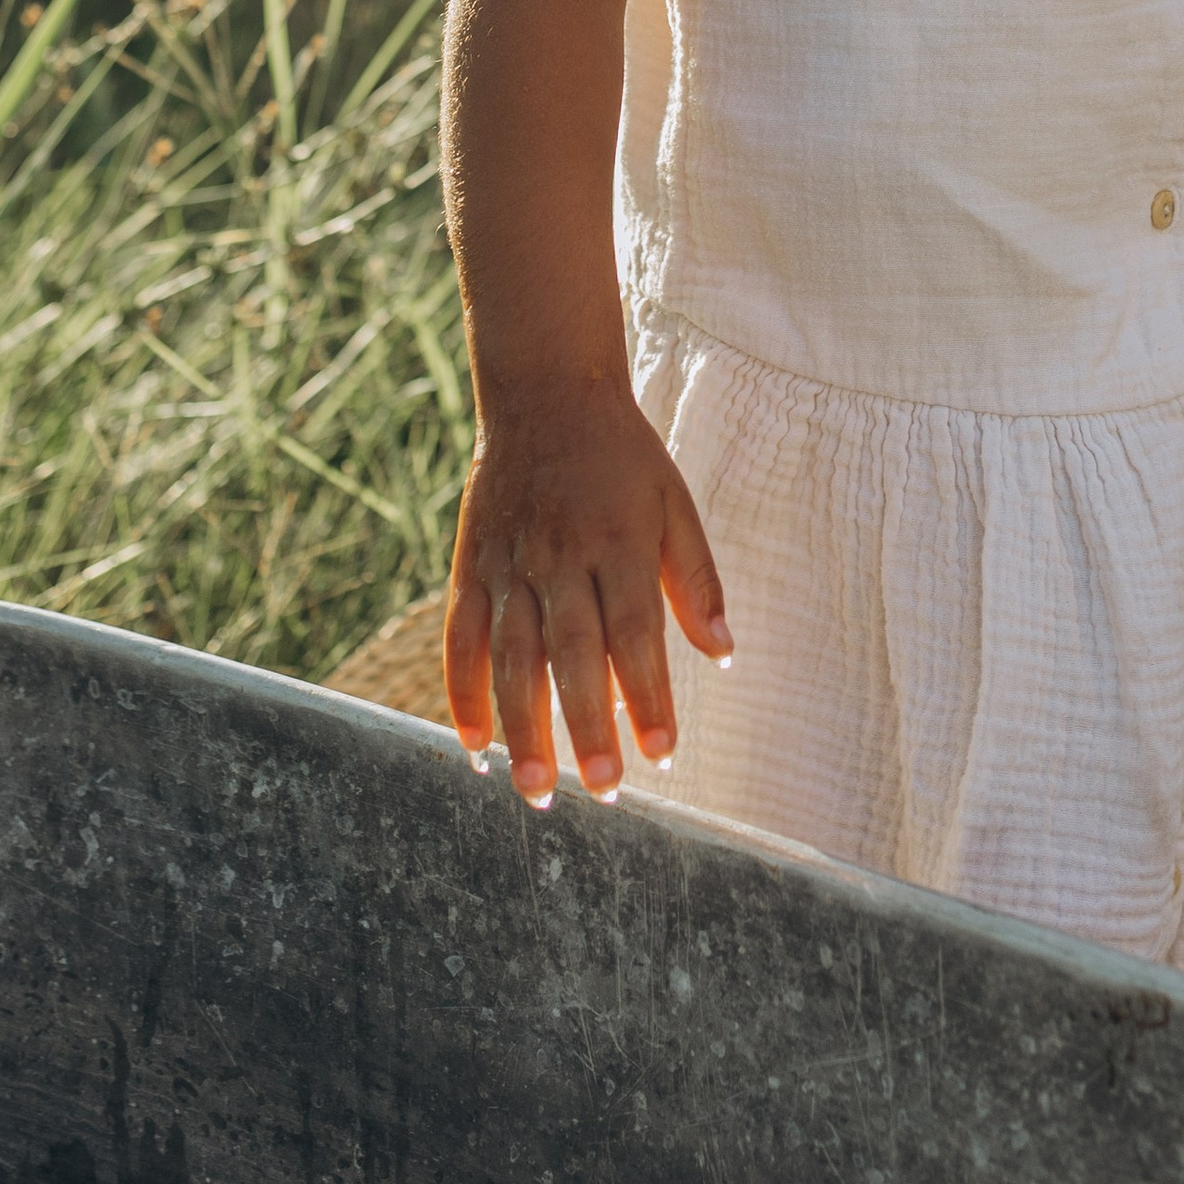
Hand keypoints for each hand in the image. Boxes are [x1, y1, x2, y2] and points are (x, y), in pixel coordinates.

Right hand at [442, 378, 731, 804]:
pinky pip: (459, 637)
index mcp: (618, 541)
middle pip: (572, 653)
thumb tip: (723, 655)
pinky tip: (475, 744)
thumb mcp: (674, 503)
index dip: (648, 693)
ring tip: (536, 789)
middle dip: (586, 725)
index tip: (662, 752)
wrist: (545, 393)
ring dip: (523, 726)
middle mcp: (561, 557)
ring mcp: (509, 564)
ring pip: (512, 656)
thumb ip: (697, 580)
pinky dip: (462, 692)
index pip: (636, 630)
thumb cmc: (622, 457)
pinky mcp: (470, 565)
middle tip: (603, 790)